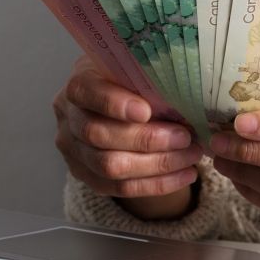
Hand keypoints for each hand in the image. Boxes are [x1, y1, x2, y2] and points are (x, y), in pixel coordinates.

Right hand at [53, 57, 202, 218]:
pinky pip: (121, 188)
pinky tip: (185, 175)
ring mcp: (74, 151)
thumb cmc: (132, 84)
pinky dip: (157, 184)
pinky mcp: (86, 176)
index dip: (113, 103)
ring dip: (157, 164)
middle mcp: (68, 117)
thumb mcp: (135, 71)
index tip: (145, 111)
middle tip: (185, 137)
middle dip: (146, 139)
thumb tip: (184, 96)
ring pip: (110, 167)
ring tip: (190, 156)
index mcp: (78, 84)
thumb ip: (148, 81)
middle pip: (99, 135)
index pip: (87, 92)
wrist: (118, 109)